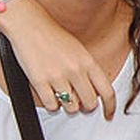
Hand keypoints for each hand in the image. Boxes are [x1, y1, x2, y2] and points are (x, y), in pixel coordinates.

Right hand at [0, 0, 116, 118]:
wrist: (29, 24)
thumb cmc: (52, 36)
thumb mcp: (79, 51)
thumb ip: (88, 71)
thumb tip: (93, 92)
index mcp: (88, 62)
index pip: (107, 91)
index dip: (110, 107)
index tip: (108, 115)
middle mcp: (75, 70)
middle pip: (90, 103)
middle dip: (86, 107)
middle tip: (79, 102)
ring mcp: (58, 76)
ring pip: (71, 108)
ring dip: (68, 106)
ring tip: (61, 94)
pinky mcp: (39, 81)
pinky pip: (52, 106)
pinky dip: (52, 104)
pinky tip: (50, 94)